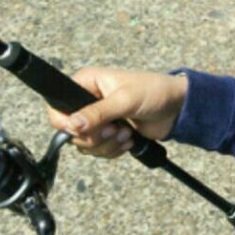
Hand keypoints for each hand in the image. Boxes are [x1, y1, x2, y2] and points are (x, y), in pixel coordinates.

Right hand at [45, 67, 188, 158]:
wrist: (177, 108)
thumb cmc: (154, 92)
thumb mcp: (126, 100)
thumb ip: (98, 113)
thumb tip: (72, 126)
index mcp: (87, 83)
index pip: (57, 107)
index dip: (65, 123)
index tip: (82, 131)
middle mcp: (87, 101)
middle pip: (70, 132)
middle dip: (94, 137)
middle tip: (114, 130)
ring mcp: (97, 119)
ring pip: (85, 145)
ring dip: (107, 145)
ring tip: (127, 134)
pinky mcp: (108, 134)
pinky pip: (98, 151)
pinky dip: (113, 150)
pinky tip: (130, 140)